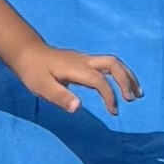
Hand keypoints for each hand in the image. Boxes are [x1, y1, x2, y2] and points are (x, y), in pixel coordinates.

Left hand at [11, 43, 139, 118]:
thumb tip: (78, 108)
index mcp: (76, 68)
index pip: (100, 81)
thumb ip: (60, 97)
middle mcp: (84, 61)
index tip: (113, 112)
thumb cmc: (33, 72)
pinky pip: (107, 65)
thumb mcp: (42, 87)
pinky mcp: (83, 61)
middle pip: (113, 64)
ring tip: (136, 94)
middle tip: (134, 99)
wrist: (27, 52)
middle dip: (127, 80)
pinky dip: (118, 75)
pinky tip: (121, 86)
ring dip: (126, 76)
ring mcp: (85, 59)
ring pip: (112, 63)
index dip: (110, 96)